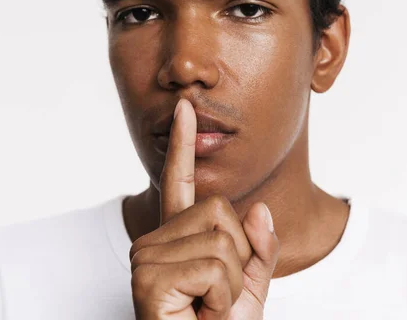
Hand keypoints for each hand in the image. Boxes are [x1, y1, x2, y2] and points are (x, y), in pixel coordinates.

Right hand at [130, 99, 279, 319]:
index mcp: (178, 238)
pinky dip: (222, 297)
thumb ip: (258, 249)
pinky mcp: (146, 276)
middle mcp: (155, 240)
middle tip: (215, 296)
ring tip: (206, 308)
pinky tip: (199, 314)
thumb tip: (259, 209)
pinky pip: (215, 266)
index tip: (185, 108)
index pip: (181, 183)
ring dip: (231, 283)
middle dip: (239, 259)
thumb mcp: (249, 289)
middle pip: (222, 212)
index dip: (184, 146)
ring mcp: (146, 256)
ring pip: (223, 239)